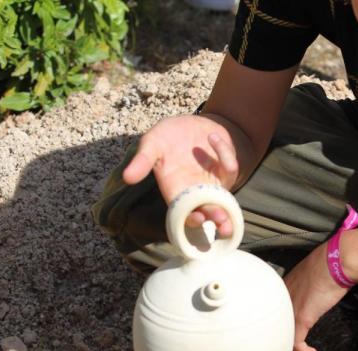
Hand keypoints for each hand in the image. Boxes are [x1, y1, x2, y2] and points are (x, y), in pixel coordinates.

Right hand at [122, 114, 239, 236]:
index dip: (189, 218)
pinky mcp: (226, 171)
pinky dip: (225, 154)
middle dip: (214, 218)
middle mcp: (195, 191)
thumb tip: (127, 178)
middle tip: (220, 221)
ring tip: (228, 217)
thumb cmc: (167, 136)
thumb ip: (142, 160)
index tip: (197, 219)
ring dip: (227, 210)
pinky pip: (230, 168)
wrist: (191, 122)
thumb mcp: (152, 143)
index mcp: (175, 189)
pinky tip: (212, 137)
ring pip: (223, 202)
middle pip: (206, 212)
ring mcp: (213, 183)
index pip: (183, 212)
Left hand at [283, 242, 349, 350]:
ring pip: (284, 338)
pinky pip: (296, 342)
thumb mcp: (312, 278)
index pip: (277, 316)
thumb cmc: (330, 265)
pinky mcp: (300, 317)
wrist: (337, 261)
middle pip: (277, 329)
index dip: (284, 329)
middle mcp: (281, 299)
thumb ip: (306, 289)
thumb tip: (314, 295)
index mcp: (281, 289)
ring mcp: (289, 309)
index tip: (295, 338)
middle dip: (288, 345)